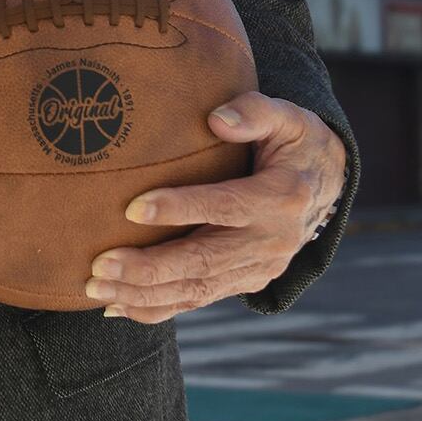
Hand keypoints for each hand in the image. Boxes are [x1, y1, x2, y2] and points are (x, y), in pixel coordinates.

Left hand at [84, 90, 347, 324]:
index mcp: (279, 198)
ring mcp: (257, 268)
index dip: (179, 208)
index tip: (132, 208)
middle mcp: (270, 242)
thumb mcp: (288, 117)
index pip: (224, 206)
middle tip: (100, 264)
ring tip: (95, 287)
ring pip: (196, 289)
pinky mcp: (244, 282)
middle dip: (149, 268)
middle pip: (203, 261)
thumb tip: (217, 119)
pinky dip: (157, 309)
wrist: (326, 185)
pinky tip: (116, 306)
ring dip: (143, 294)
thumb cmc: (295, 142)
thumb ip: (255, 112)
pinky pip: (197, 300)